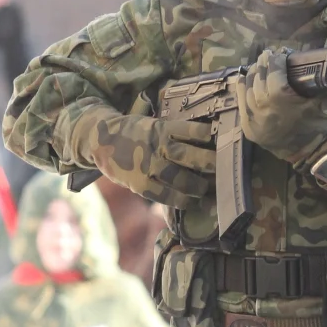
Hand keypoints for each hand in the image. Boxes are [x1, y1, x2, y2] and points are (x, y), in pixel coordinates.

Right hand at [91, 113, 215, 203]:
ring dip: (197, 186)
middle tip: (224, 170)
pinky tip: (189, 201)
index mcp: (162, 128)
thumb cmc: (135, 133)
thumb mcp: (153, 125)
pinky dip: (180, 200)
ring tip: (206, 188)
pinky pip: (165, 195)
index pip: (192, 131)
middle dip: (210, 164)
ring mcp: (148, 166)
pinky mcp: (140, 184)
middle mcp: (157, 146)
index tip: (226, 141)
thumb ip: (174, 134)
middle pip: (190, 156)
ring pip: (180, 179)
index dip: (210, 137)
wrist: (100, 140)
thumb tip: (206, 143)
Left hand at [234, 49, 326, 164]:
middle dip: (263, 64)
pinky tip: (245, 80)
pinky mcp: (247, 126)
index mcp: (280, 96)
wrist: (309, 153)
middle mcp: (262, 104)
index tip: (279, 53)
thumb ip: (311, 82)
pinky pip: (240, 102)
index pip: (274, 68)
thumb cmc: (316, 126)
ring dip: (253, 75)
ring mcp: (252, 116)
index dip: (276, 58)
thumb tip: (307, 65)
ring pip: (247, 87)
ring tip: (258, 67)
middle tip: (268, 56)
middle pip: (259, 76)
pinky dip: (243, 89)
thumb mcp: (320, 100)